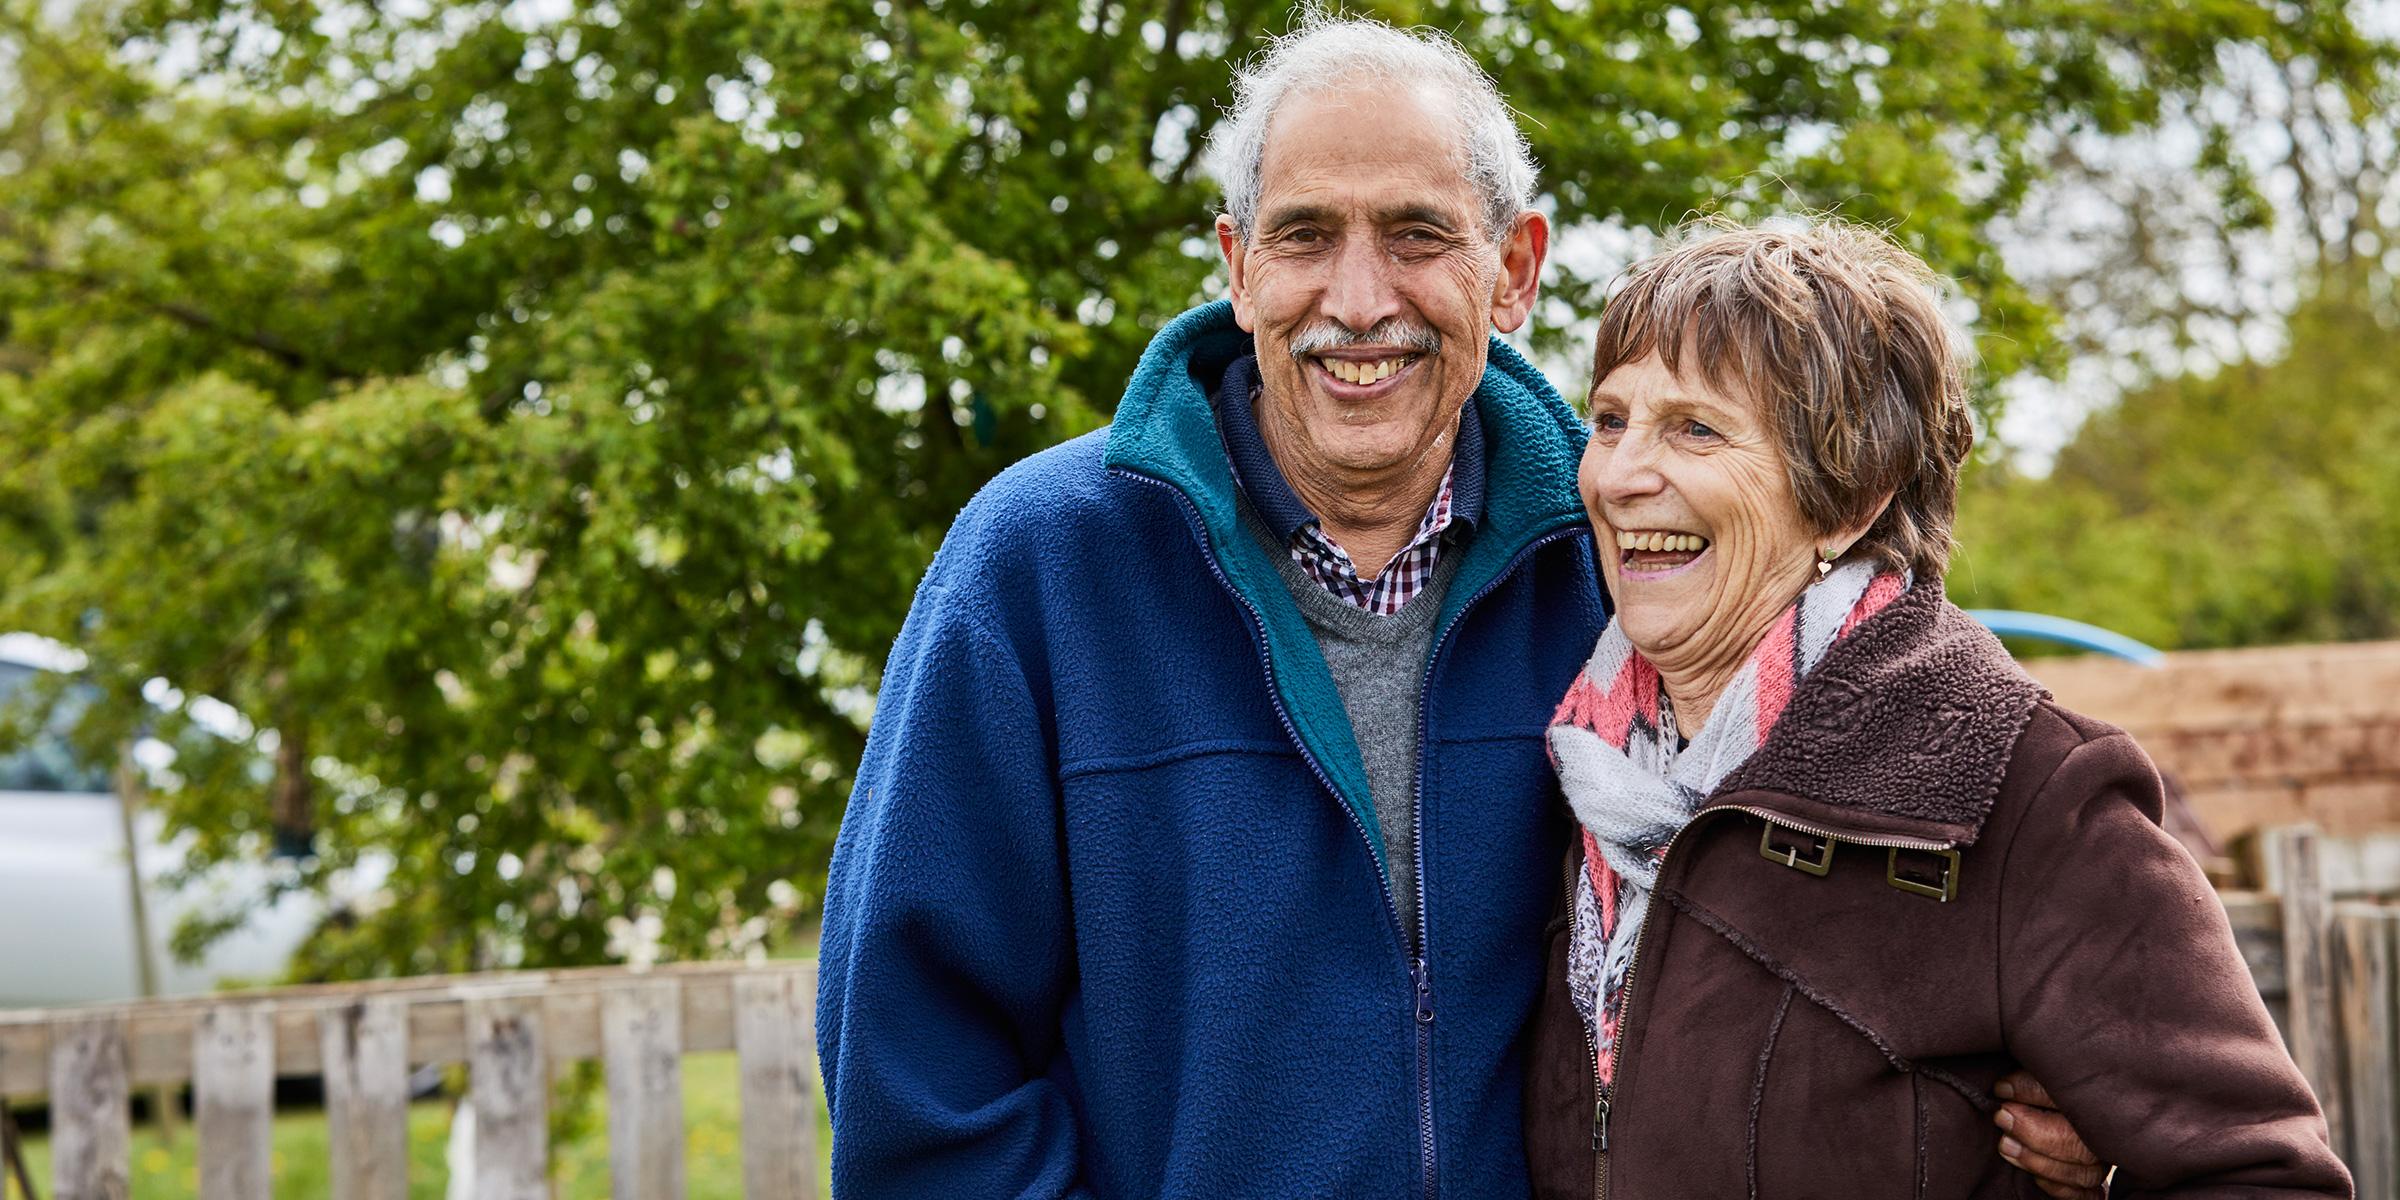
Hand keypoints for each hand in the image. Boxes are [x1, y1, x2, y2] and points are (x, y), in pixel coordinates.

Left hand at [1994, 1071, 2108, 1198]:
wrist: (2067, 1099)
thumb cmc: (2046, 1080)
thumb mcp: (2040, 1067)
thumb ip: (2030, 1074)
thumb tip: (2002, 1089)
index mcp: (2099, 1093)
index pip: (2067, 1093)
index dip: (2030, 1092)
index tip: (2000, 1088)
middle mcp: (2109, 1130)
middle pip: (2080, 1142)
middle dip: (2034, 1133)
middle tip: (2002, 1117)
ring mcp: (2106, 1158)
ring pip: (2084, 1173)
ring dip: (2039, 1162)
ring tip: (2005, 1146)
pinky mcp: (2097, 1180)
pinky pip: (2088, 1195)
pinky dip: (2061, 1189)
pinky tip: (2036, 1176)